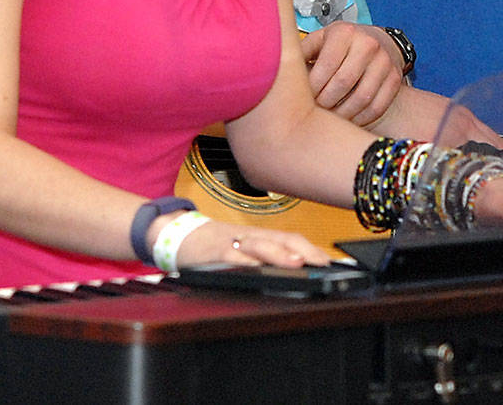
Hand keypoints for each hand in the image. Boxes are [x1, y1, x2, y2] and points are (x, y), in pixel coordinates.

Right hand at [172, 217, 333, 268]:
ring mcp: (231, 241)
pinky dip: (244, 261)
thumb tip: (291, 269)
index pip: (288, 238)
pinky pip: (231, 255)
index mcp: (256, 236)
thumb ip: (260, 256)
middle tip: (321, 262)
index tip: (327, 260)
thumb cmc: (210, 245)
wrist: (174, 233)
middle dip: (302, 249)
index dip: (309, 248)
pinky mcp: (213, 251)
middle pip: (280, 238)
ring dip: (279, 253)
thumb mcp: (239, 248)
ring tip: (296, 264)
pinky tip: (256, 268)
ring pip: (259, 244)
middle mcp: (247, 235)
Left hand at [300, 23, 404, 126]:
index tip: (302, 98)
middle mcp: (368, 44)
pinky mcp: (395, 78)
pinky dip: (361, 118)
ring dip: (343, 114)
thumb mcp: (321, 39)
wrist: (377, 40)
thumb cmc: (341, 43)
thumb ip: (301, 51)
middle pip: (343, 83)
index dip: (313, 86)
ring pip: (362, 97)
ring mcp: (384, 62)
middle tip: (314, 111)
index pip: (326, 65)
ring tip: (330, 119)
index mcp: (344, 33)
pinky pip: (378, 106)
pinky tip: (348, 120)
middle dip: (325, 102)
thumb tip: (276, 67)